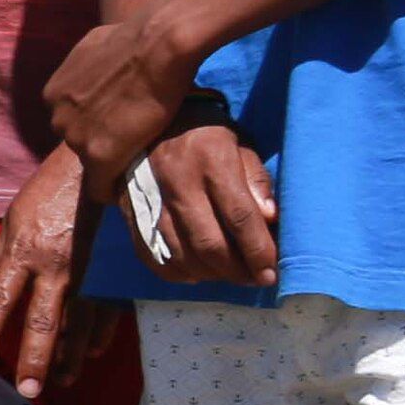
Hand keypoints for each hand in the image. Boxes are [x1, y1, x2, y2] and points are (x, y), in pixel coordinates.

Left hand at [0, 148, 113, 400]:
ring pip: (78, 324)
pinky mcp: (111, 269)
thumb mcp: (12, 219)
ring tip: (62, 381)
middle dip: (34, 360)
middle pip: (42, 322)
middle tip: (28, 391)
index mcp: (23, 251)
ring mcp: (88, 271)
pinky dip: (101, 333)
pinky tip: (93, 352)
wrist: (96, 167)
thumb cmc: (47, 192)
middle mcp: (54, 267)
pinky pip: (108, 309)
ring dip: (70, 357)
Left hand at [40, 6, 202, 186]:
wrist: (156, 46)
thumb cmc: (134, 39)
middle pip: (79, 141)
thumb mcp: (95, 47)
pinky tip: (122, 192)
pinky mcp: (99, 157)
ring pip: (91, 162)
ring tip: (135, 158)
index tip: (115, 126)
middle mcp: (58, 118)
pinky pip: (99, 188)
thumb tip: (100, 65)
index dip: (95, 124)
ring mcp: (76, 139)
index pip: (72, 120)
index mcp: (53, 94)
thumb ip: (89, 67)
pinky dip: (111, 190)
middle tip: (129, 140)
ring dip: (110, 161)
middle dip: (100, 141)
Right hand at [132, 122, 281, 286]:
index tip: (270, 273)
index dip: (257, 250)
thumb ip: (257, 182)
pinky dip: (179, 273)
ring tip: (229, 274)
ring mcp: (151, 201)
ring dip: (210, 274)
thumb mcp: (240, 146)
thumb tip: (271, 219)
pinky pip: (154, 257)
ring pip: (182, 256)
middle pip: (209, 244)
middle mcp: (178, 182)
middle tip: (253, 278)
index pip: (239, 216)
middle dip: (236, 270)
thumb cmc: (206, 136)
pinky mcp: (133, 214)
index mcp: (211, 160)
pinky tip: (197, 271)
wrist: (149, 126)